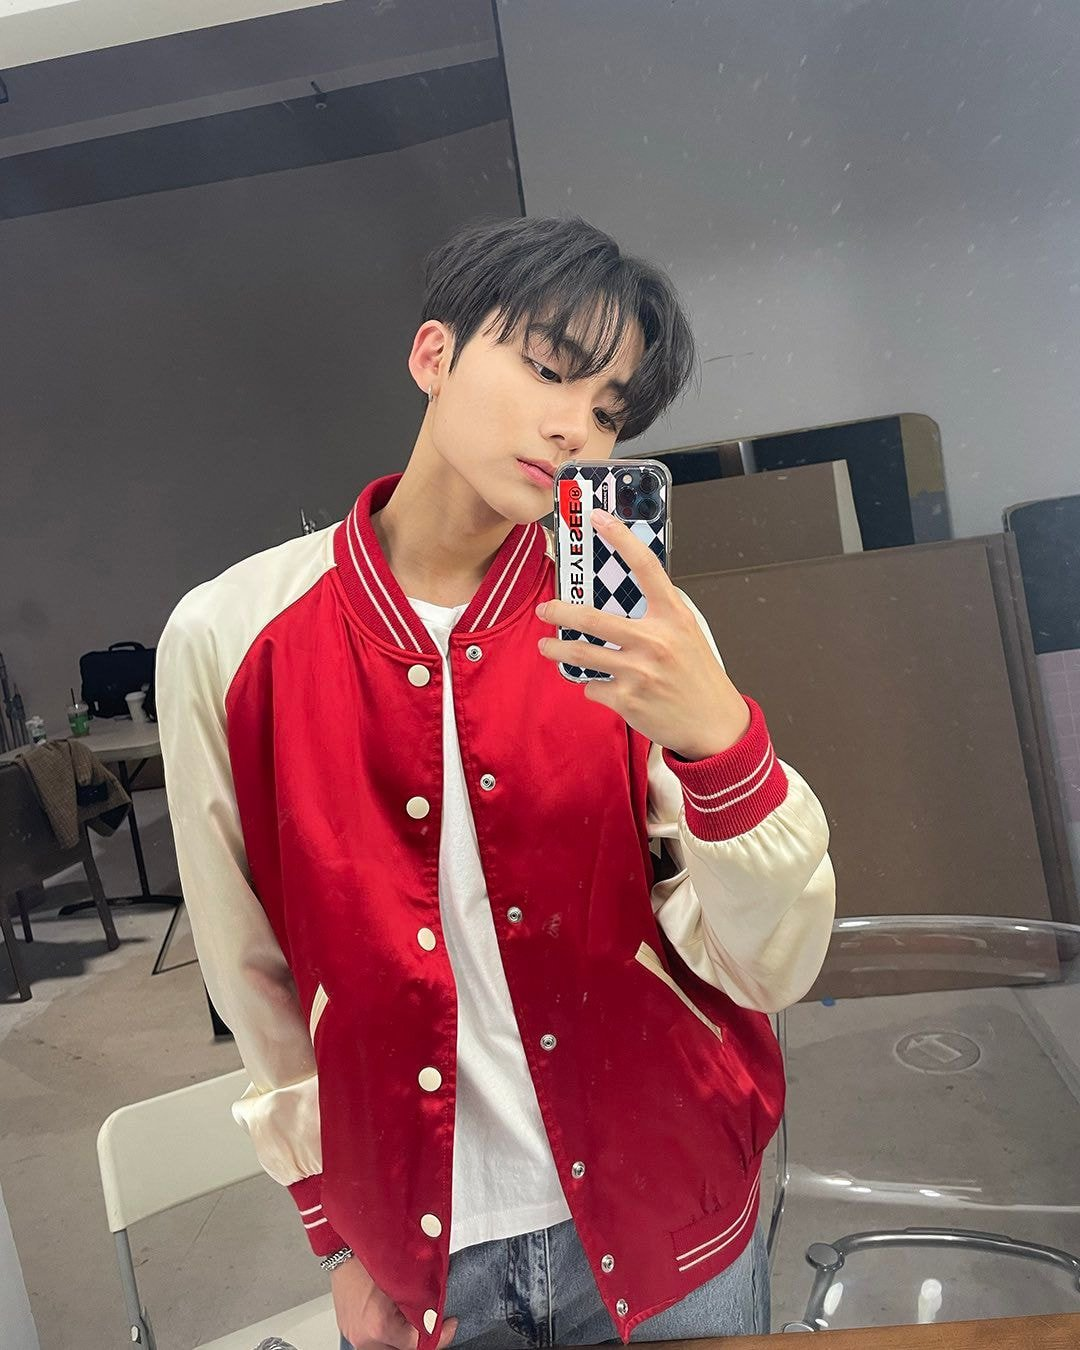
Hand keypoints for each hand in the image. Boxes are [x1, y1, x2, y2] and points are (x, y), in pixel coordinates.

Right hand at [332, 1254, 457, 1349]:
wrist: (341, 1249)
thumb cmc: (368, 1256)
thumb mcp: (404, 1278)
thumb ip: (422, 1300)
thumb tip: (439, 1312)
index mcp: (379, 1325)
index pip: (416, 1344)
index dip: (439, 1335)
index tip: (449, 1325)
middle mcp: (364, 1336)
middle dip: (420, 1339)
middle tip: (434, 1325)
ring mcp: (354, 1335)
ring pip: (388, 1348)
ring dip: (403, 1338)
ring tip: (415, 1320)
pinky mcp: (348, 1329)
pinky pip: (373, 1340)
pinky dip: (388, 1334)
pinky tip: (396, 1318)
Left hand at [536, 508, 750, 759]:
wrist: (714, 725)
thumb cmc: (698, 677)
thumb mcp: (688, 634)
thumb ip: (659, 613)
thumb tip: (623, 594)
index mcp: (673, 616)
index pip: (645, 567)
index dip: (620, 538)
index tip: (598, 518)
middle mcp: (655, 640)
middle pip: (592, 618)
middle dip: (560, 611)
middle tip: (546, 608)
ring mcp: (638, 671)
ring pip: (581, 654)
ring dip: (557, 650)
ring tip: (547, 647)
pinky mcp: (626, 699)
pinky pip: (592, 687)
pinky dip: (593, 686)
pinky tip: (603, 687)